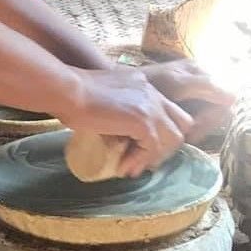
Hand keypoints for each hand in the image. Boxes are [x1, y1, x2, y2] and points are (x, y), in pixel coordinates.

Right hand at [61, 61, 232, 176]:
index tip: (142, 146)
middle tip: (144, 157)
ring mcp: (150, 107)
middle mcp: (152, 92)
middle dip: (167, 143)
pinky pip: (152, 148)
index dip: (161, 130)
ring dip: (155, 155)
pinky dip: (139, 161)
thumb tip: (115, 128)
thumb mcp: (105, 95)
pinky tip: (124, 167)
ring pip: (173, 138)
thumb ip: (118, 105)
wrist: (68, 90)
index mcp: (143, 83)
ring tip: (133, 165)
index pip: (169, 109)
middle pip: (182, 123)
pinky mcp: (143, 122)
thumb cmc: (73, 92)